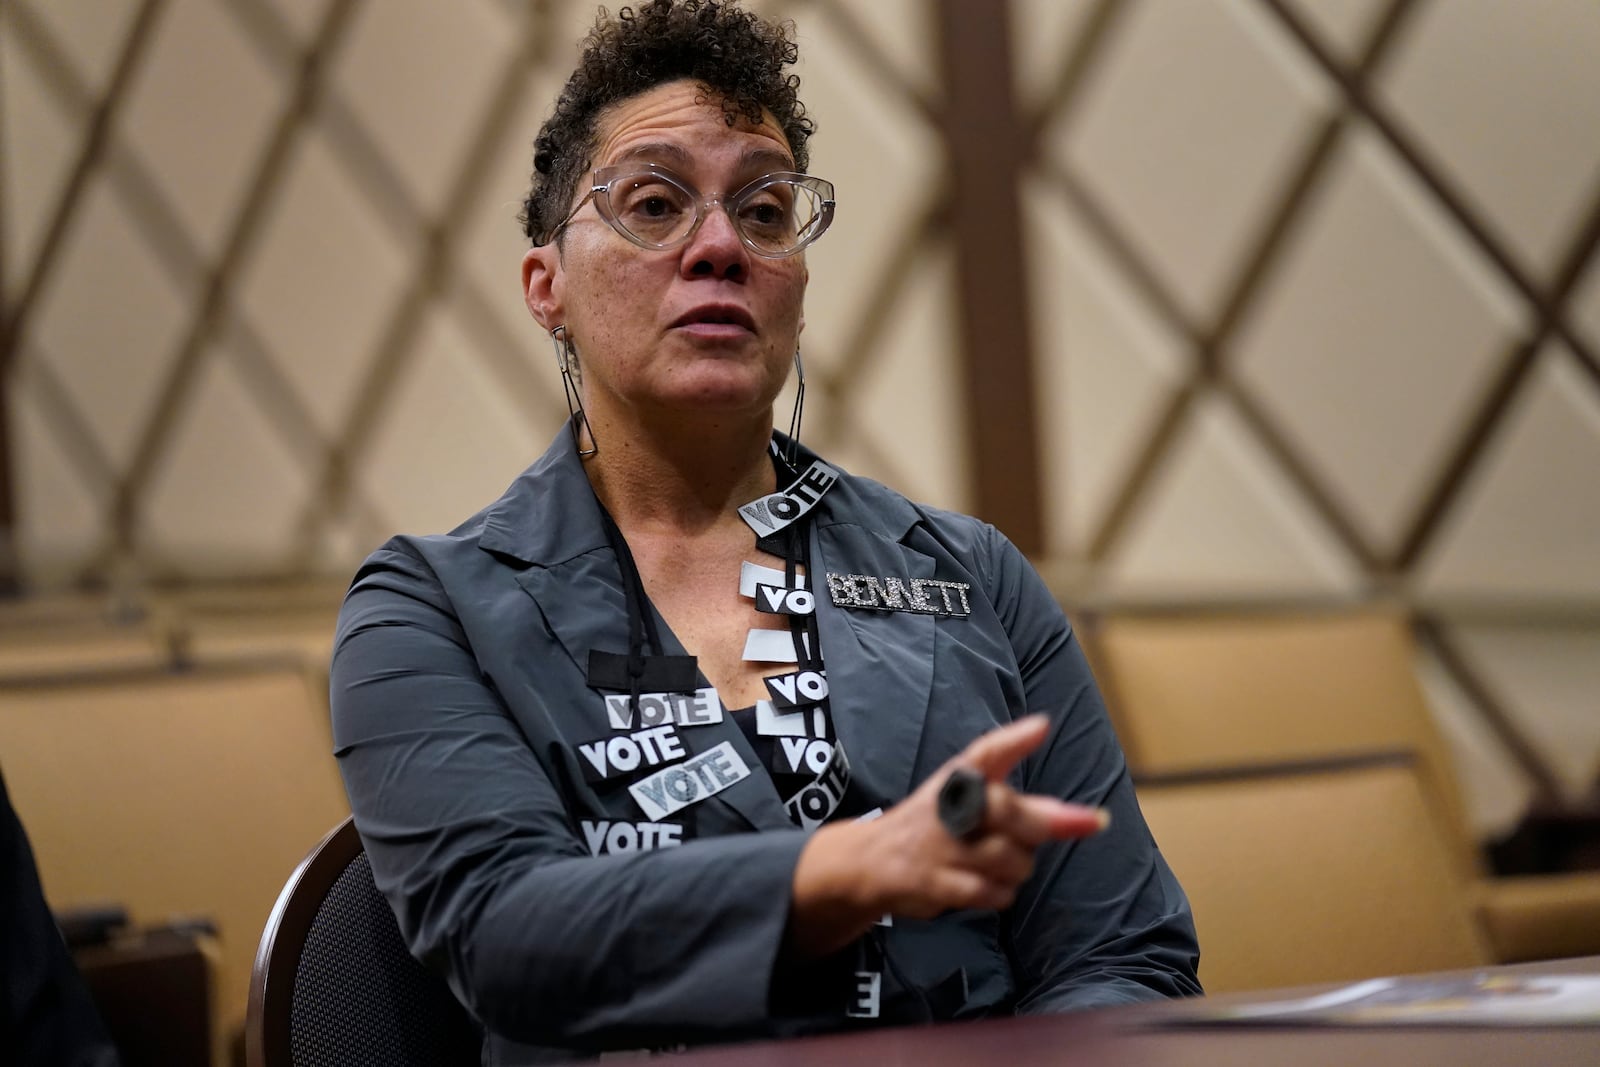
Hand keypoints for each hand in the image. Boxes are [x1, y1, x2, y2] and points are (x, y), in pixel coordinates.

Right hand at [787, 715, 1107, 955]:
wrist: (872, 860)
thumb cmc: (936, 823)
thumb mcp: (966, 792)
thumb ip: (1017, 786)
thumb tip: (1064, 767)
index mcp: (959, 777)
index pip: (985, 752)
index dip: (1015, 740)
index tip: (1042, 727)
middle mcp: (950, 805)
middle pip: (1011, 811)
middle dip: (1048, 824)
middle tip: (1082, 824)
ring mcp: (941, 845)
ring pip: (1013, 859)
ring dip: (1018, 868)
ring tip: (997, 863)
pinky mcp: (935, 882)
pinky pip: (993, 893)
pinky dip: (998, 893)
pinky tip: (984, 885)